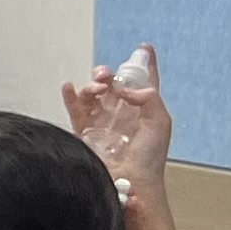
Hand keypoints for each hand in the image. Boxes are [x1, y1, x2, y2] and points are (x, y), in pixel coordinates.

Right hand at [61, 49, 174, 185]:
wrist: (130, 181)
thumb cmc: (150, 158)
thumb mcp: (161, 122)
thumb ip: (148, 97)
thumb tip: (124, 88)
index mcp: (143, 111)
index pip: (145, 82)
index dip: (145, 64)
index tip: (144, 48)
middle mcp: (122, 114)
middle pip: (113, 85)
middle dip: (108, 74)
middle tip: (106, 75)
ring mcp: (102, 122)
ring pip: (93, 94)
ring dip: (92, 86)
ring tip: (95, 90)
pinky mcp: (85, 132)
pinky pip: (75, 110)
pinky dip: (70, 96)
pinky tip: (69, 88)